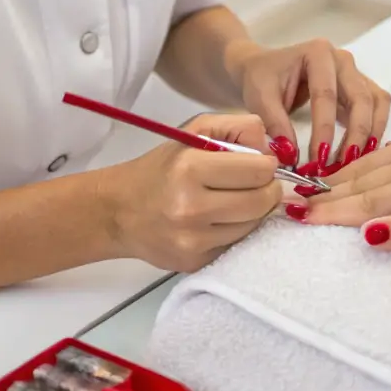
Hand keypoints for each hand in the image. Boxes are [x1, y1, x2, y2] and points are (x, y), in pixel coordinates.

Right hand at [104, 113, 281, 271]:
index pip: (258, 170)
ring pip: (255, 225)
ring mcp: (194, 240)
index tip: (258, 163)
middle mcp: (192, 207)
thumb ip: (237, 127)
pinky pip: (237, 244)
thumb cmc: (160, 167)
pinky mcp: (196, 263)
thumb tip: (271, 149)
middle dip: (267, 188)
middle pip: (262, 200)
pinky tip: (221, 219)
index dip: (266, 165)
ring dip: (254, 211)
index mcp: (190, 168)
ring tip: (235, 199)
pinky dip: (237, 230)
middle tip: (254, 182)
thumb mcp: (194, 131)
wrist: (119, 212)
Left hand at [224, 38, 390, 172]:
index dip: (325, 129)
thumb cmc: (261, 79)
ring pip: (376, 104)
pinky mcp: (361, 89)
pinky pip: (377, 109)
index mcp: (318, 53)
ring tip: (355, 164)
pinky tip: (361, 155)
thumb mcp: (260, 98)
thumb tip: (291, 157)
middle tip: (343, 166)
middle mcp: (343, 60)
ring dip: (370, 135)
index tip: (319, 160)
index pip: (326, 94)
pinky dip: (374, 132)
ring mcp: (356, 73)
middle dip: (356, 135)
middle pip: (361, 98)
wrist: (264, 69)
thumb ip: (275, 125)